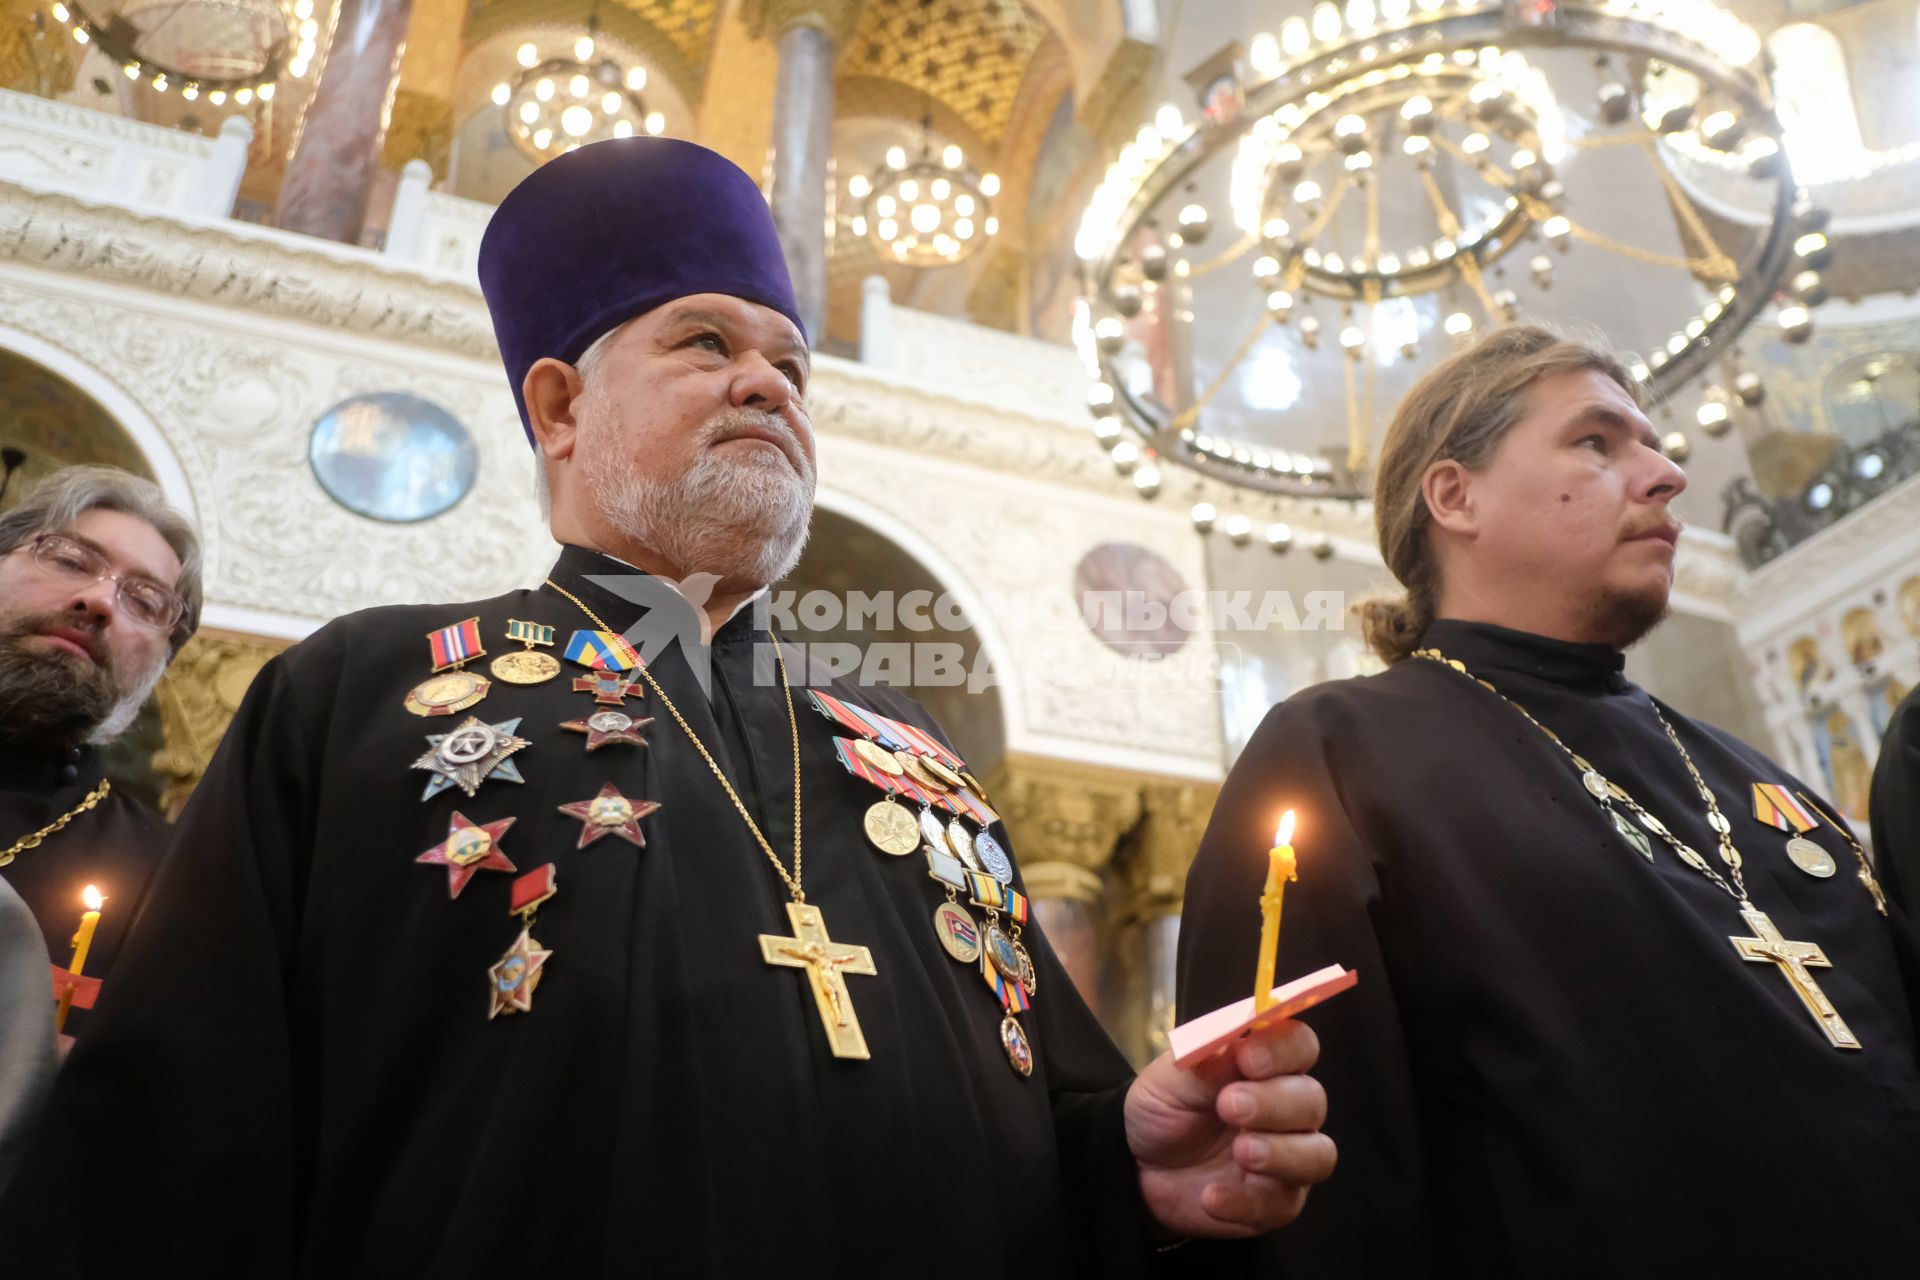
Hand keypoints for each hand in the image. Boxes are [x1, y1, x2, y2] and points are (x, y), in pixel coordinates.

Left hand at [1124, 1019, 1334, 1237]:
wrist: (1138, 1168)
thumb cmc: (1164, 1112)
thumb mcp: (1169, 1080)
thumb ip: (1204, 1060)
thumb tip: (1233, 1038)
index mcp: (1267, 1066)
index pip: (1300, 1045)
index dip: (1283, 1049)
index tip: (1248, 1057)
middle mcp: (1288, 1109)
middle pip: (1312, 1100)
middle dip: (1275, 1102)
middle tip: (1230, 1105)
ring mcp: (1288, 1157)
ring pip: (1317, 1155)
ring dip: (1281, 1153)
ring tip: (1240, 1152)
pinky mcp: (1276, 1202)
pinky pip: (1281, 1204)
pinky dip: (1246, 1200)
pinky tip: (1212, 1195)